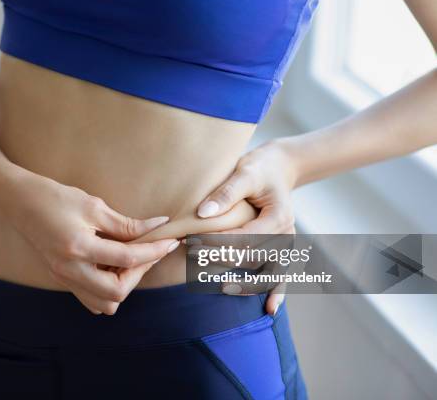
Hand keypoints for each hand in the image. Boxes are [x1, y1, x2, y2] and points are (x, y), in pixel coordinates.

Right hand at [0, 166, 179, 314]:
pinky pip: (90, 296)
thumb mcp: (93, 205)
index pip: (127, 259)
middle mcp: (69, 270)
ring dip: (123, 285)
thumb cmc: (53, 196)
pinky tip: (112, 264)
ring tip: (130, 259)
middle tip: (150, 252)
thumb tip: (157, 226)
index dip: (154, 250)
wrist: (17, 200)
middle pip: (117, 293)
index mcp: (78, 248)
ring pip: (104, 303)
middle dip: (140, 274)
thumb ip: (126, 224)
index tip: (171, 241)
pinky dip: (108, 287)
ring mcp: (63, 277)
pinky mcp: (61, 277)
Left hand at [195, 139, 297, 314]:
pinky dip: (277, 291)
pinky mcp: (281, 250)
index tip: (193, 240)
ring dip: (244, 281)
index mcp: (278, 217)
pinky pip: (281, 275)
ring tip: (220, 287)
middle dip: (221, 258)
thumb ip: (226, 193)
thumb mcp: (245, 173)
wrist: (278, 169)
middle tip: (192, 256)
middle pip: (251, 257)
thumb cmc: (259, 169)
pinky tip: (270, 310)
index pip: (245, 237)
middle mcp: (286, 235)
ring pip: (264, 271)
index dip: (218, 242)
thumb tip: (202, 213)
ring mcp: (285, 245)